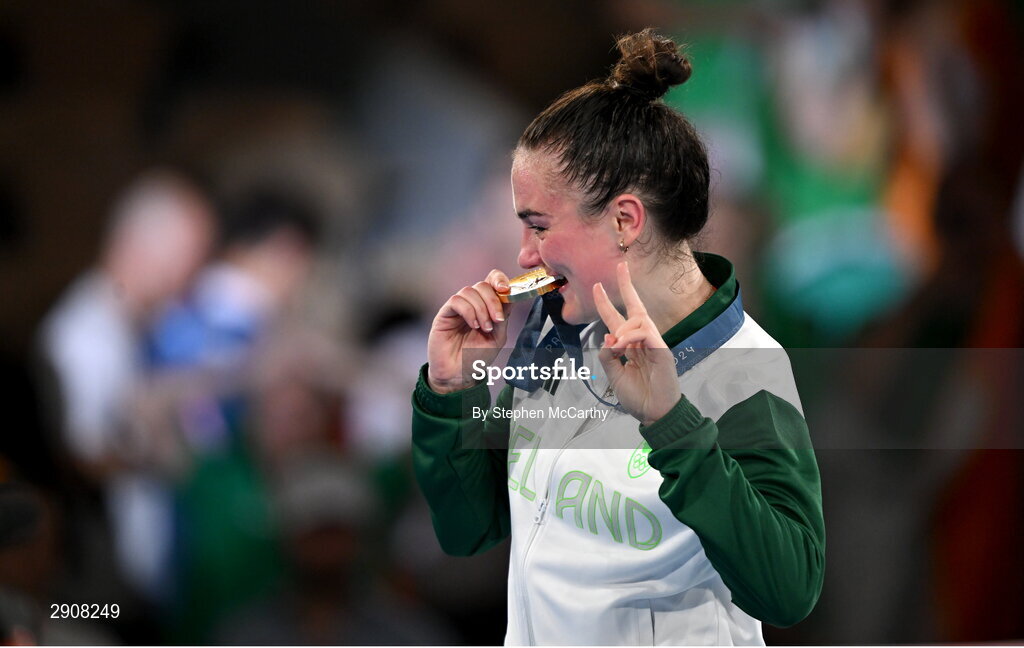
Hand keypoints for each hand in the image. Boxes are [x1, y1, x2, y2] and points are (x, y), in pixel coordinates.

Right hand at [427, 269, 513, 392]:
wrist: (459, 375)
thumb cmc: (477, 357)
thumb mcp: (498, 337)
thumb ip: (503, 316)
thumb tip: (509, 295)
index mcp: (486, 306)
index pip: (492, 281)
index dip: (500, 279)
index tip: (507, 290)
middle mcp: (472, 303)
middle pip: (483, 285)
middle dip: (493, 300)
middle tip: (497, 320)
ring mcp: (458, 308)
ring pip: (470, 291)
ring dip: (482, 309)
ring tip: (484, 328)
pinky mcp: (445, 314)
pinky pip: (456, 301)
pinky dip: (469, 311)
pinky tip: (473, 326)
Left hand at [593, 262, 679, 425]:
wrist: (654, 414)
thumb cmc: (637, 396)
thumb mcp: (613, 375)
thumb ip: (607, 356)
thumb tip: (607, 336)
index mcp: (630, 345)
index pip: (617, 318)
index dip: (606, 303)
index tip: (596, 286)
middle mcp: (642, 340)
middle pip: (635, 307)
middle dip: (627, 286)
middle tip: (620, 266)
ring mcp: (654, 344)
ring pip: (638, 319)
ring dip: (623, 329)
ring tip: (617, 347)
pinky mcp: (662, 350)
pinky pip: (645, 333)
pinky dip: (631, 337)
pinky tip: (623, 348)